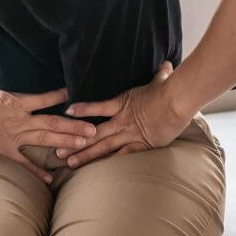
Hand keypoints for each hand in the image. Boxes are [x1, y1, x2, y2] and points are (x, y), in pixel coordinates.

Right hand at [0, 60, 97, 184]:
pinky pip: (24, 162)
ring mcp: (15, 136)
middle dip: (75, 126)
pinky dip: (37, 171)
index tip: (75, 95)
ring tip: (84, 146)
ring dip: (66, 143)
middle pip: (53, 123)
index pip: (44, 98)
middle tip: (94, 130)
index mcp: (16, 102)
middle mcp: (20, 119)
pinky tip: (51, 179)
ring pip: (46, 140)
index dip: (61, 97)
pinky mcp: (6, 150)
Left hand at [55, 61, 192, 167]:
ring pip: (103, 147)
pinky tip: (96, 170)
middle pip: (93, 132)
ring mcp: (130, 133)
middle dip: (75, 141)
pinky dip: (109, 161)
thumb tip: (167, 65)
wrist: (178, 100)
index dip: (81, 109)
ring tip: (69, 163)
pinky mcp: (142, 144)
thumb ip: (160, 74)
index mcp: (123, 103)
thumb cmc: (170, 89)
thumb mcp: (161, 80)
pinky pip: (122, 155)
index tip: (66, 112)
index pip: (96, 107)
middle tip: (57, 150)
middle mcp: (122, 120)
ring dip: (86, 155)